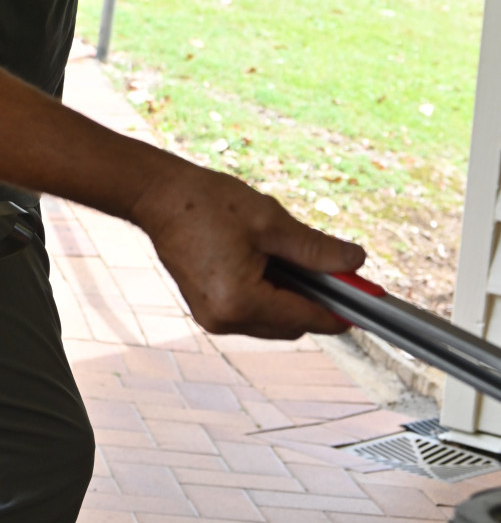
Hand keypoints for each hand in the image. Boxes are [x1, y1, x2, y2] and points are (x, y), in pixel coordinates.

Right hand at [129, 160, 365, 338]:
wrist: (158, 196)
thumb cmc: (208, 203)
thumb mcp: (270, 222)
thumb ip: (316, 249)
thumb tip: (356, 263)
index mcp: (240, 301)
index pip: (306, 318)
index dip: (339, 310)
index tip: (364, 301)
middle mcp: (224, 320)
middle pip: (290, 326)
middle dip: (314, 301)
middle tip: (333, 270)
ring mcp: (212, 318)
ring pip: (272, 322)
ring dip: (290, 298)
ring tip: (290, 258)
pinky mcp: (206, 309)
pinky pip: (251, 313)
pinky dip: (269, 296)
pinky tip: (267, 264)